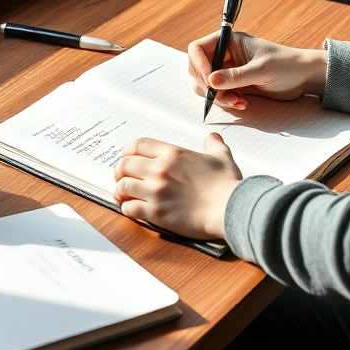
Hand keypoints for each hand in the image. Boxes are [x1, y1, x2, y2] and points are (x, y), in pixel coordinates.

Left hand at [114, 133, 241, 239]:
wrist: (229, 208)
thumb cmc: (227, 184)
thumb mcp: (222, 157)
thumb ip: (214, 145)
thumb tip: (212, 137)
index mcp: (173, 153)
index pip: (138, 145)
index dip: (128, 151)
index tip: (128, 158)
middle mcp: (160, 170)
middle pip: (124, 164)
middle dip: (120, 171)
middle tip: (124, 177)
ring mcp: (155, 191)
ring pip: (122, 186)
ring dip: (121, 190)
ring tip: (125, 195)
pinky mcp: (155, 212)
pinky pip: (129, 208)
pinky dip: (127, 208)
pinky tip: (133, 209)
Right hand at [188, 31, 327, 110]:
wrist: (304, 77)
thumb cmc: (286, 65)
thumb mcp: (261, 70)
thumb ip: (236, 76)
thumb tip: (210, 81)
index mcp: (229, 41)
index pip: (197, 49)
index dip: (199, 65)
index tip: (210, 81)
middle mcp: (225, 55)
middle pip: (197, 69)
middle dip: (208, 86)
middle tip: (225, 97)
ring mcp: (228, 71)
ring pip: (206, 85)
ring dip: (217, 97)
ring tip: (238, 102)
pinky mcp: (234, 85)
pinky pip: (219, 95)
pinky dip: (226, 102)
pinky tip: (242, 104)